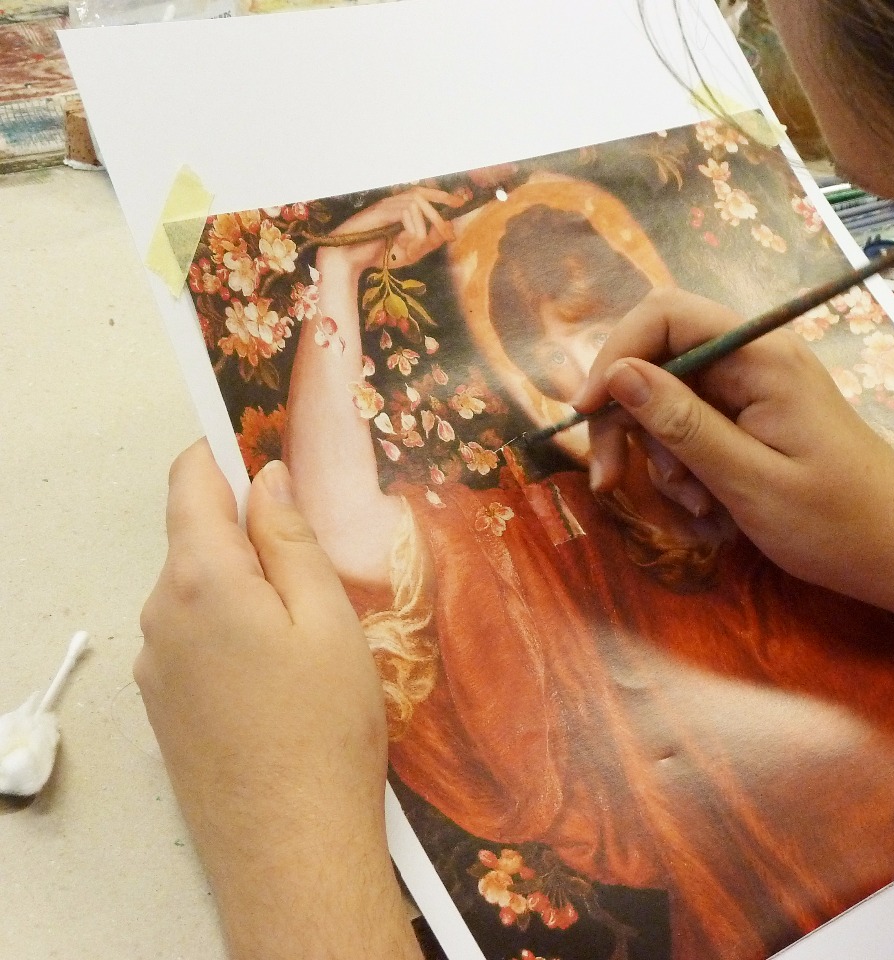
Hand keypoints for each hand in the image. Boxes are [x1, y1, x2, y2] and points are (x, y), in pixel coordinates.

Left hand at [138, 441, 418, 959]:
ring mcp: (156, 666)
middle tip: (324, 552)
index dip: (227, 450)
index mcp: (201, 578)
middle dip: (251, 528)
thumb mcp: (327, 618)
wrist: (289, 846)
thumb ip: (291, 539)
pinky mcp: (164, 707)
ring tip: (316, 628)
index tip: (269, 442)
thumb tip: (268, 476)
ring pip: (199, 592)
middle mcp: (160, 614)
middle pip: (197, 538)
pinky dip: (234, 631)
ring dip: (247, 585)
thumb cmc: (325, 725)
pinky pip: (196, 639)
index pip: (192, 480)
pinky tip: (285, 676)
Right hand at [321, 185, 470, 276]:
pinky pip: (406, 212)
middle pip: (424, 195)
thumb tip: (446, 231)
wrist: (351, 260)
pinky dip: (413, 230)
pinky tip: (406, 244)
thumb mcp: (411, 252)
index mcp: (400, 209)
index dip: (442, 195)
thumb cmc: (378, 254)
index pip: (424, 193)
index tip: (460, 202)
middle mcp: (394, 202)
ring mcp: (386, 204)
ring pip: (416, 204)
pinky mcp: (380, 210)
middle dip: (440, 215)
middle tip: (449, 235)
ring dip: (424, 227)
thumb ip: (428, 242)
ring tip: (417, 247)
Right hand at [576, 289, 893, 597]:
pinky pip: (695, 428)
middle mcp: (756, 359)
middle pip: (659, 359)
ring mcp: (756, 389)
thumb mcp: (749, 479)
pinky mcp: (755, 418)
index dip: (615, 355)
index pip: (665, 314)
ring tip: (695, 505)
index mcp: (762, 357)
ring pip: (669, 400)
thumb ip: (682, 424)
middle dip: (629, 419)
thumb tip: (618, 374)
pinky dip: (686, 467)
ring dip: (662, 454)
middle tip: (611, 480)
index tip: (586, 414)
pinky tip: (709, 507)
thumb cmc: (836, 523)